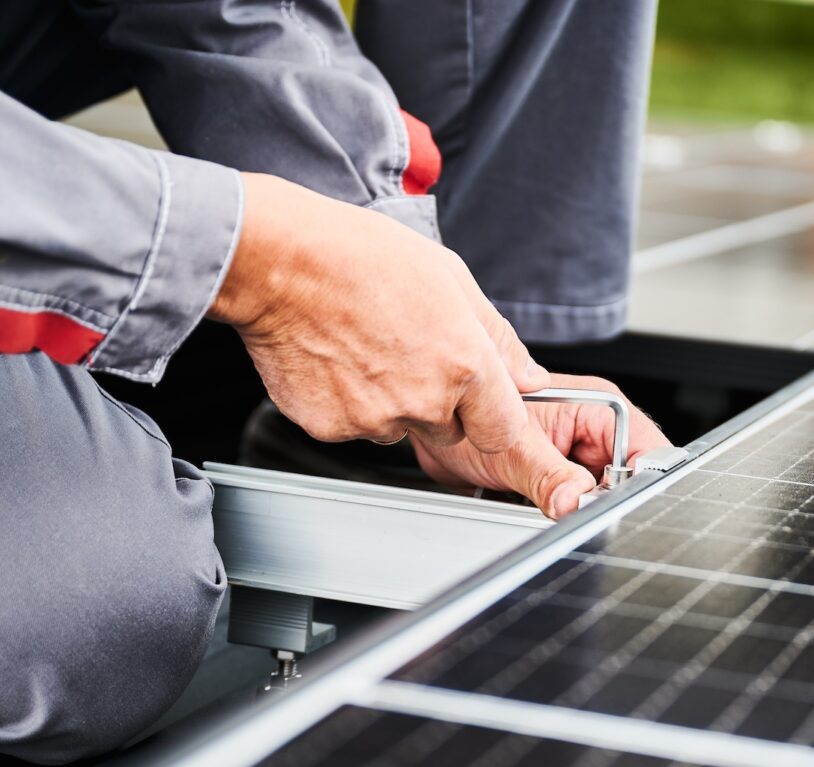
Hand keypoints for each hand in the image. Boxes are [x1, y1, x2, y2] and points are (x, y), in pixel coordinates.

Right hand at [210, 173, 547, 453]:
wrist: (280, 261)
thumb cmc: (360, 257)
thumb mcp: (450, 279)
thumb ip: (497, 338)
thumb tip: (527, 376)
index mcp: (465, 363)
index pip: (508, 432)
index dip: (510, 436)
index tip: (533, 461)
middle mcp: (425, 399)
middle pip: (451, 431)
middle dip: (439, 403)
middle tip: (407, 352)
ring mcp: (376, 419)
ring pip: (400, 428)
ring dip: (391, 401)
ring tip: (366, 346)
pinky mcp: (332, 429)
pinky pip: (355, 427)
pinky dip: (349, 403)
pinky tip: (337, 359)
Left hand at [412, 374, 671, 518]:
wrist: (439, 432)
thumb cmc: (469, 415)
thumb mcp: (512, 449)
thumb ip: (549, 476)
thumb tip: (577, 502)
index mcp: (598, 410)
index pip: (646, 450)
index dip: (638, 482)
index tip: (612, 505)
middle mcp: (593, 435)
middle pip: (625, 483)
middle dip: (599, 504)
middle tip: (563, 506)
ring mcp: (578, 461)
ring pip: (598, 503)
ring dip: (573, 512)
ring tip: (535, 498)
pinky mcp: (561, 483)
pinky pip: (574, 512)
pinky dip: (556, 518)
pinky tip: (530, 506)